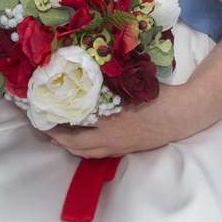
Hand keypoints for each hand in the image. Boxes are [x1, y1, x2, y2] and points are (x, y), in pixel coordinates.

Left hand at [44, 85, 188, 158]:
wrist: (182, 114)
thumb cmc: (157, 95)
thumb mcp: (129, 84)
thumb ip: (106, 80)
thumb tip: (83, 69)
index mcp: (107, 124)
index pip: (72, 130)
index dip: (53, 124)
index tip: (40, 114)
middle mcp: (109, 140)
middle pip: (74, 146)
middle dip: (56, 137)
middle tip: (43, 125)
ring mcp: (118, 147)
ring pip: (86, 152)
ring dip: (69, 145)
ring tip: (57, 133)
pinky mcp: (126, 149)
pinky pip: (98, 153)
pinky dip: (84, 148)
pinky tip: (82, 138)